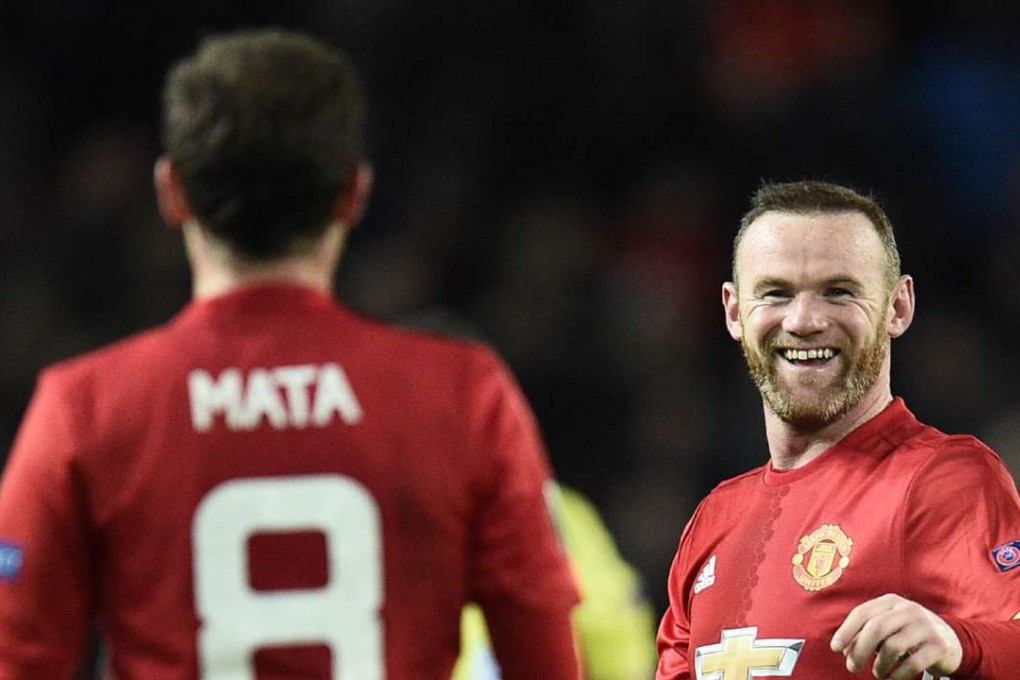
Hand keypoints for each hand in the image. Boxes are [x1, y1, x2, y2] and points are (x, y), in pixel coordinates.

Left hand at [829, 593, 961, 678]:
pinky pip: (912, 663)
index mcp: (891, 601)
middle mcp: (908, 609)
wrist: (951, 640)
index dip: (846, 630)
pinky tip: (891, 678)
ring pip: (893, 647)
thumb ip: (865, 634)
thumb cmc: (908, 634)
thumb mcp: (887, 627)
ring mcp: (925, 626)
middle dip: (859, 650)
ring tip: (877, 673)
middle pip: (876, 628)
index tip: (834, 648)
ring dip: (879, 665)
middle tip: (851, 667)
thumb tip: (844, 649)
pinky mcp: (939, 646)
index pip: (862, 612)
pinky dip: (897, 674)